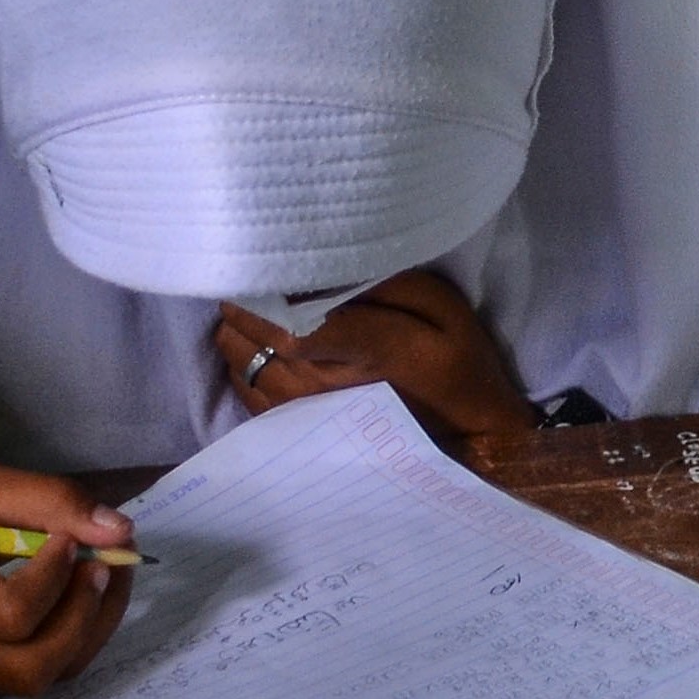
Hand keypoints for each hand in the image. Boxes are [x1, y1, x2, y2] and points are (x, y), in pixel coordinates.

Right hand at [0, 464, 132, 696]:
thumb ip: (45, 500)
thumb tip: (119, 531)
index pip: (9, 614)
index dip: (56, 577)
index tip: (68, 537)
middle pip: (33, 666)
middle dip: (86, 615)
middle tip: (103, 563)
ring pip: (42, 678)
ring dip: (90, 629)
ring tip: (101, 575)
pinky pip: (31, 677)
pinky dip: (70, 641)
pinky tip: (76, 599)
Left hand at [214, 268, 535, 443]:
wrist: (462, 437)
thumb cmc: (455, 364)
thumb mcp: (444, 309)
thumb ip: (390, 283)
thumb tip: (331, 261)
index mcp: (367, 350)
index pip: (289, 321)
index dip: (263, 289)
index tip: (266, 261)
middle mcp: (320, 384)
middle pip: (246, 331)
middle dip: (249, 298)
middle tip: (269, 279)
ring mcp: (297, 410)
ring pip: (236, 353)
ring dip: (244, 327)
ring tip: (268, 311)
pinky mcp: (285, 425)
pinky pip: (240, 381)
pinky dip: (247, 356)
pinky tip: (272, 346)